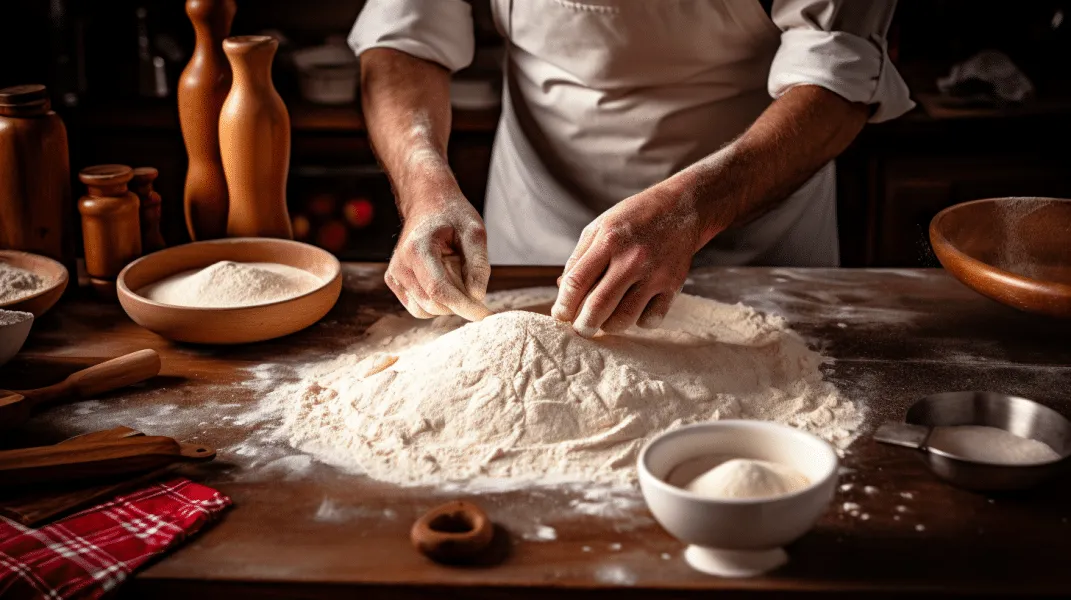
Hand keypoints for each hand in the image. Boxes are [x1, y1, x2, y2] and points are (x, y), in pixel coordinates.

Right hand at [385, 189, 491, 321]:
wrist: (427, 203)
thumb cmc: (452, 215)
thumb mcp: (475, 231)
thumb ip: (479, 264)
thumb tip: (477, 296)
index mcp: (418, 249)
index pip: (439, 291)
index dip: (463, 306)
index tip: (485, 315)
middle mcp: (400, 265)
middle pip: (434, 304)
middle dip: (458, 302)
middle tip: (471, 278)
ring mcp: (394, 275)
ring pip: (425, 310)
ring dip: (447, 301)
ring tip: (454, 272)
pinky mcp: (394, 281)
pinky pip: (419, 307)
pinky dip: (436, 301)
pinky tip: (443, 278)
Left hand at [552, 187, 703, 336]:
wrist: (680, 209)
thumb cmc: (633, 220)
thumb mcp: (599, 227)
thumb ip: (578, 259)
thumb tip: (561, 292)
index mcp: (608, 241)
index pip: (576, 282)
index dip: (563, 306)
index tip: (560, 316)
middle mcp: (632, 259)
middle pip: (598, 306)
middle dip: (583, 326)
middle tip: (580, 330)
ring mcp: (655, 274)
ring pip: (624, 318)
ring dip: (609, 326)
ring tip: (605, 321)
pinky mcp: (673, 286)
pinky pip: (651, 319)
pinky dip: (638, 322)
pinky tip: (634, 310)